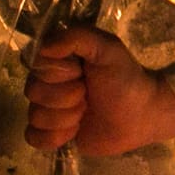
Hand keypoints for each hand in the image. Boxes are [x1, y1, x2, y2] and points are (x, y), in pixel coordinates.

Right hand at [24, 26, 174, 153]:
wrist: (141, 116)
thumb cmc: (126, 79)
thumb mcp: (108, 48)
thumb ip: (77, 37)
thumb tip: (43, 47)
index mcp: (59, 58)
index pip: (35, 63)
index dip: (56, 73)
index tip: (80, 72)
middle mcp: (49, 82)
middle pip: (33, 92)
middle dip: (65, 97)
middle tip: (88, 95)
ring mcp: (49, 108)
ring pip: (34, 116)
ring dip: (65, 118)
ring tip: (86, 112)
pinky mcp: (51, 133)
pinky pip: (33, 137)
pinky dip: (54, 137)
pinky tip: (74, 132)